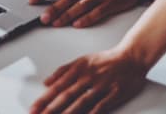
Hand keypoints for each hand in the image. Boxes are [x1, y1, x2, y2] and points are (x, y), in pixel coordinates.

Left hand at [30, 48, 148, 113]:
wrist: (132, 57)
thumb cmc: (106, 60)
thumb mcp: (82, 60)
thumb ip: (63, 71)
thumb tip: (46, 82)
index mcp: (78, 68)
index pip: (57, 86)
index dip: (44, 99)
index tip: (33, 108)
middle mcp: (88, 76)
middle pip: (66, 95)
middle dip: (51, 108)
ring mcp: (102, 85)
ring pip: (81, 101)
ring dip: (68, 113)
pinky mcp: (115, 92)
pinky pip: (101, 105)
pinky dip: (92, 113)